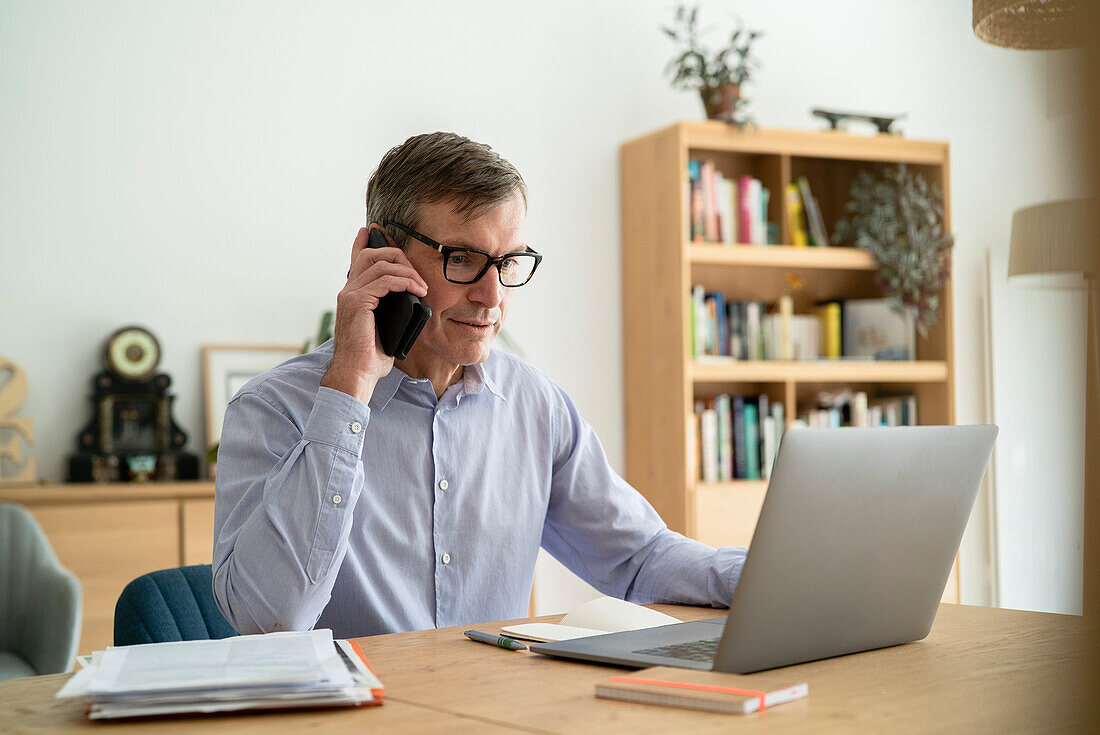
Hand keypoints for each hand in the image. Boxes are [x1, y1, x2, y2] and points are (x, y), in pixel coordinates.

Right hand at [320, 226, 428, 403]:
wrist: (357, 373)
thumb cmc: (371, 356)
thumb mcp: (383, 328)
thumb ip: (389, 310)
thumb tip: (409, 302)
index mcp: (352, 295)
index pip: (356, 260)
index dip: (363, 242)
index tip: (371, 230)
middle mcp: (347, 291)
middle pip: (371, 255)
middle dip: (397, 256)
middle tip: (416, 273)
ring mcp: (350, 295)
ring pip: (380, 264)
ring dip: (406, 271)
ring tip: (421, 286)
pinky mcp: (357, 302)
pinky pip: (384, 280)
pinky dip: (404, 282)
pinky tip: (417, 290)